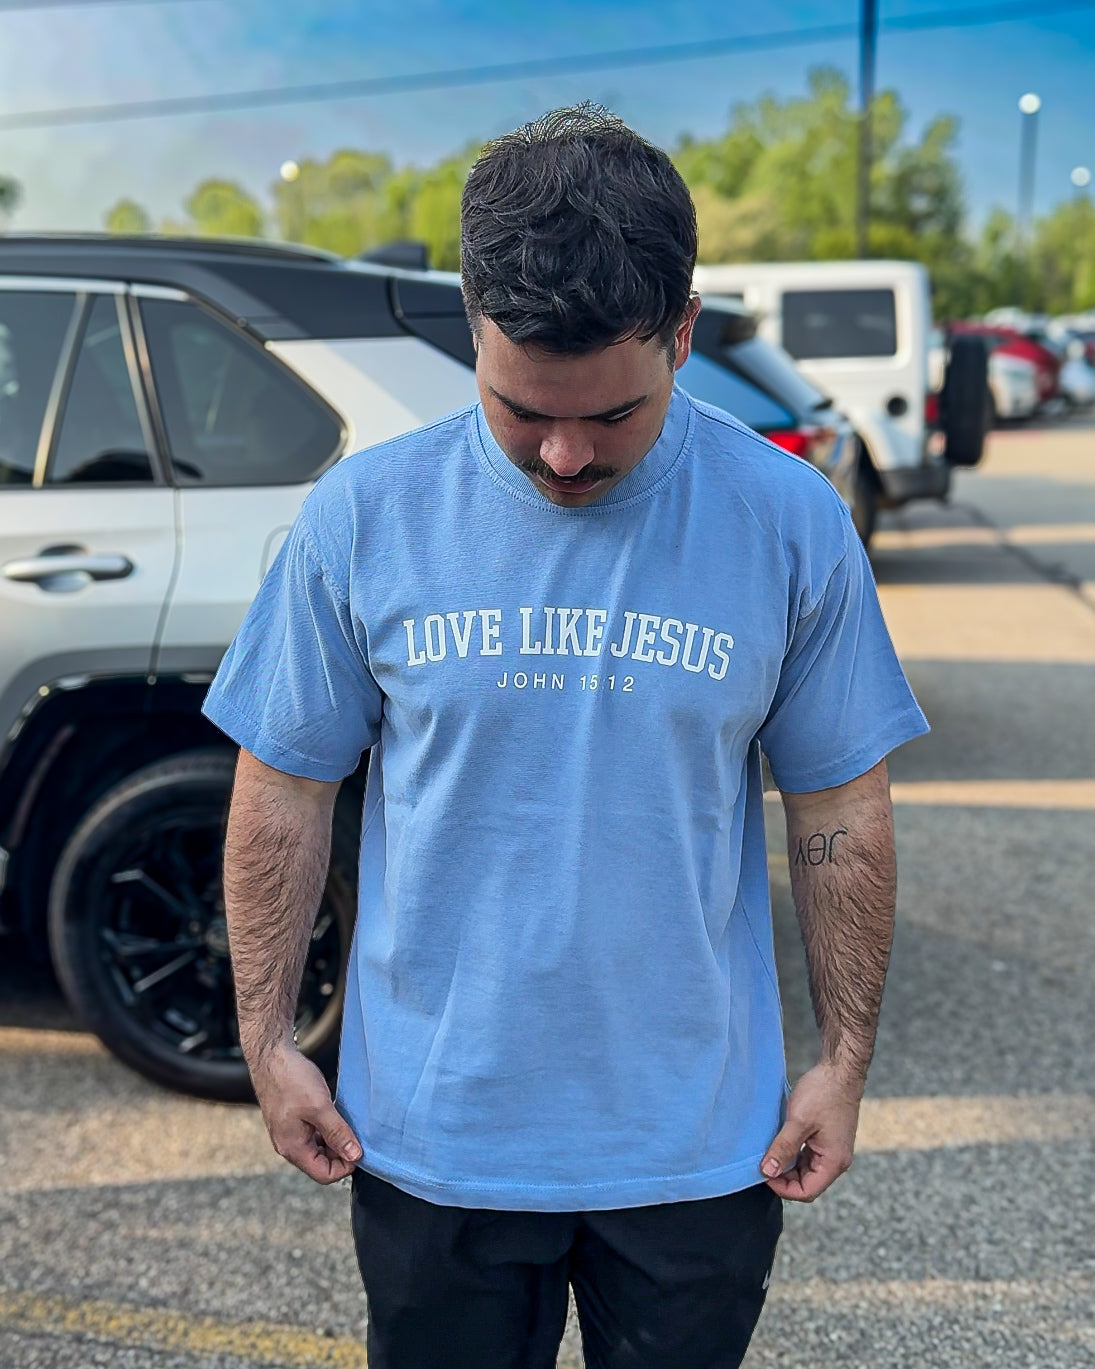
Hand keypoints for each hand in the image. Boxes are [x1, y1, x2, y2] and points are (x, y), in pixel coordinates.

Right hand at [250, 1043, 361, 1184]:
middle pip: (321, 1163)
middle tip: (357, 1133)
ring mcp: (289, 1133)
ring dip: (335, 1139)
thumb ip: (337, 1133)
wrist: (271, 1056)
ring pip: (319, 1148)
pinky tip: (335, 1114)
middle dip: (341, 1152)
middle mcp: (288, 1145)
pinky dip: (327, 1129)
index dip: (345, 1166)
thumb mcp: (320, 1106)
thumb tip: (354, 1155)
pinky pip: (314, 1134)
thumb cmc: (291, 1079)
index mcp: (292, 1148)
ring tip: (346, 1121)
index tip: (360, 1148)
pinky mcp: (292, 1121)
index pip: (324, 1175)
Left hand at [760, 1061, 861, 1201]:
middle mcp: (836, 1160)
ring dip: (787, 1165)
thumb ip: (784, 1148)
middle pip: (806, 1182)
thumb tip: (768, 1171)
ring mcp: (832, 1149)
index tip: (763, 1175)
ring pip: (806, 1169)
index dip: (783, 1188)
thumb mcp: (798, 1121)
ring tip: (768, 1153)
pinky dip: (793, 1154)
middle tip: (762, 1164)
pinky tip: (779, 1143)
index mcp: (834, 1161)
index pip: (807, 1191)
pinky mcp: (827, 1139)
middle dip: (783, 1177)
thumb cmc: (823, 1093)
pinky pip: (808, 1156)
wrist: (840, 1070)